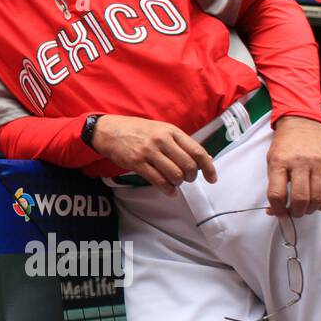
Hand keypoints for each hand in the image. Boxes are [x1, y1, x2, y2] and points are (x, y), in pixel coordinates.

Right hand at [91, 115, 216, 195]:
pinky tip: (169, 191)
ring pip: (174, 175)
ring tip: (175, 183)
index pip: (196, 151)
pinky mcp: (137, 163)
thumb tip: (205, 157)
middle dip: (191, 177)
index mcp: (170, 131)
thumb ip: (181, 142)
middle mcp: (161, 140)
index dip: (208, 167)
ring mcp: (148, 152)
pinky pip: (158, 181)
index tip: (212, 178)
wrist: (109, 130)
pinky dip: (167, 189)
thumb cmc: (137, 130)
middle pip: (188, 165)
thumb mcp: (161, 129)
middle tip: (188, 179)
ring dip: (178, 183)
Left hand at [266, 116, 320, 217]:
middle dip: (295, 212)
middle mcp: (300, 163)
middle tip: (293, 213)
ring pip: (317, 198)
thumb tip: (275, 209)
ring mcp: (319, 164)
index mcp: (279, 161)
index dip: (277, 209)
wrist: (303, 123)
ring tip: (305, 209)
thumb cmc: (285, 145)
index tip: (278, 213)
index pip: (277, 193)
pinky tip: (319, 204)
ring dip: (310, 210)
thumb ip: (274, 183)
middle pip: (300, 198)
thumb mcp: (272, 160)